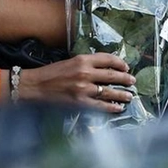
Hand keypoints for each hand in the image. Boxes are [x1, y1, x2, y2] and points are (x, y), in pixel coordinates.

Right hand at [17, 54, 135, 111]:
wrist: (34, 86)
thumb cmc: (51, 73)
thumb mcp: (70, 62)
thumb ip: (87, 64)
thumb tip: (105, 68)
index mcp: (82, 60)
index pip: (108, 59)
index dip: (120, 63)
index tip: (126, 67)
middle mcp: (85, 73)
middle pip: (112, 76)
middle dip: (125, 79)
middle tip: (132, 82)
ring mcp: (83, 89)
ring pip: (109, 92)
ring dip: (122, 94)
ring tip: (129, 96)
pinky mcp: (79, 102)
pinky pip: (100, 106)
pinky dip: (111, 107)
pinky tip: (118, 108)